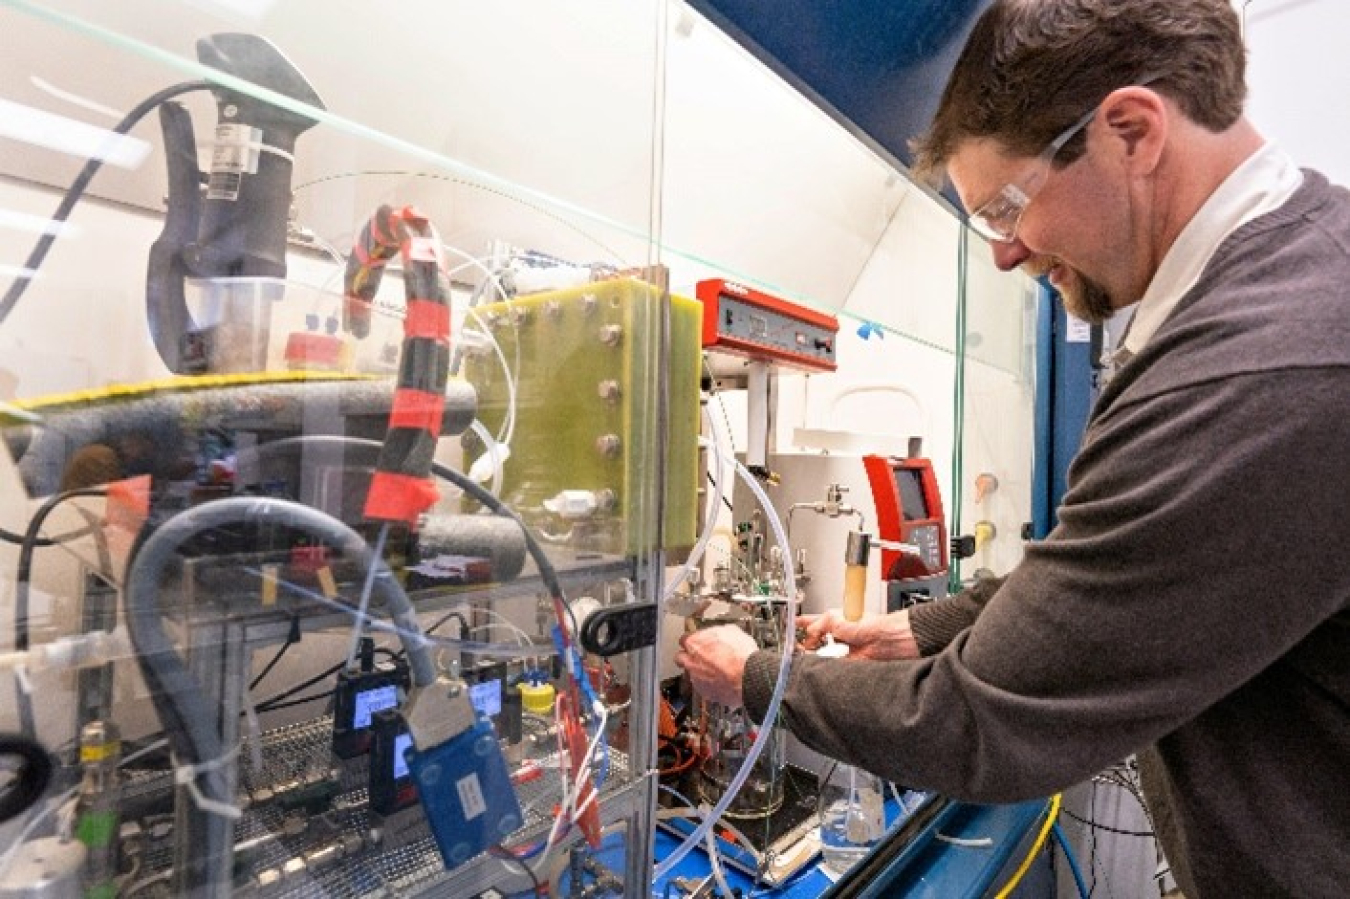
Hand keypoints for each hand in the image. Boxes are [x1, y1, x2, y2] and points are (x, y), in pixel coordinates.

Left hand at [675, 624, 758, 707]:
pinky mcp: (705, 693)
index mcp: (694, 643)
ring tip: (717, 670)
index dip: (693, 641)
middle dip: (689, 657)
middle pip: (681, 658)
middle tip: (701, 656)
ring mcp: (696, 679)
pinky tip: (722, 681)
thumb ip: (717, 633)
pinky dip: (710, 684)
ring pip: (692, 674)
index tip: (698, 642)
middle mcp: (690, 662)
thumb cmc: (741, 654)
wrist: (749, 677)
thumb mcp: (731, 631)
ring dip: (701, 672)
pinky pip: (704, 687)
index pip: (684, 640)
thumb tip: (719, 633)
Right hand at [796, 609, 919, 659]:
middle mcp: (834, 635)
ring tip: (804, 654)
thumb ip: (815, 627)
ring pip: (818, 655)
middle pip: (812, 641)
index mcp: (831, 621)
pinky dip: (822, 665)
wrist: (880, 640)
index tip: (790, 628)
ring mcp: (838, 649)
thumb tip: (807, 639)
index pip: (811, 623)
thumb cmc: (864, 623)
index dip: (800, 625)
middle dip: (802, 643)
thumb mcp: (832, 619)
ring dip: (811, 655)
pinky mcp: (842, 663)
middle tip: (794, 646)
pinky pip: (827, 666)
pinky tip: (818, 662)